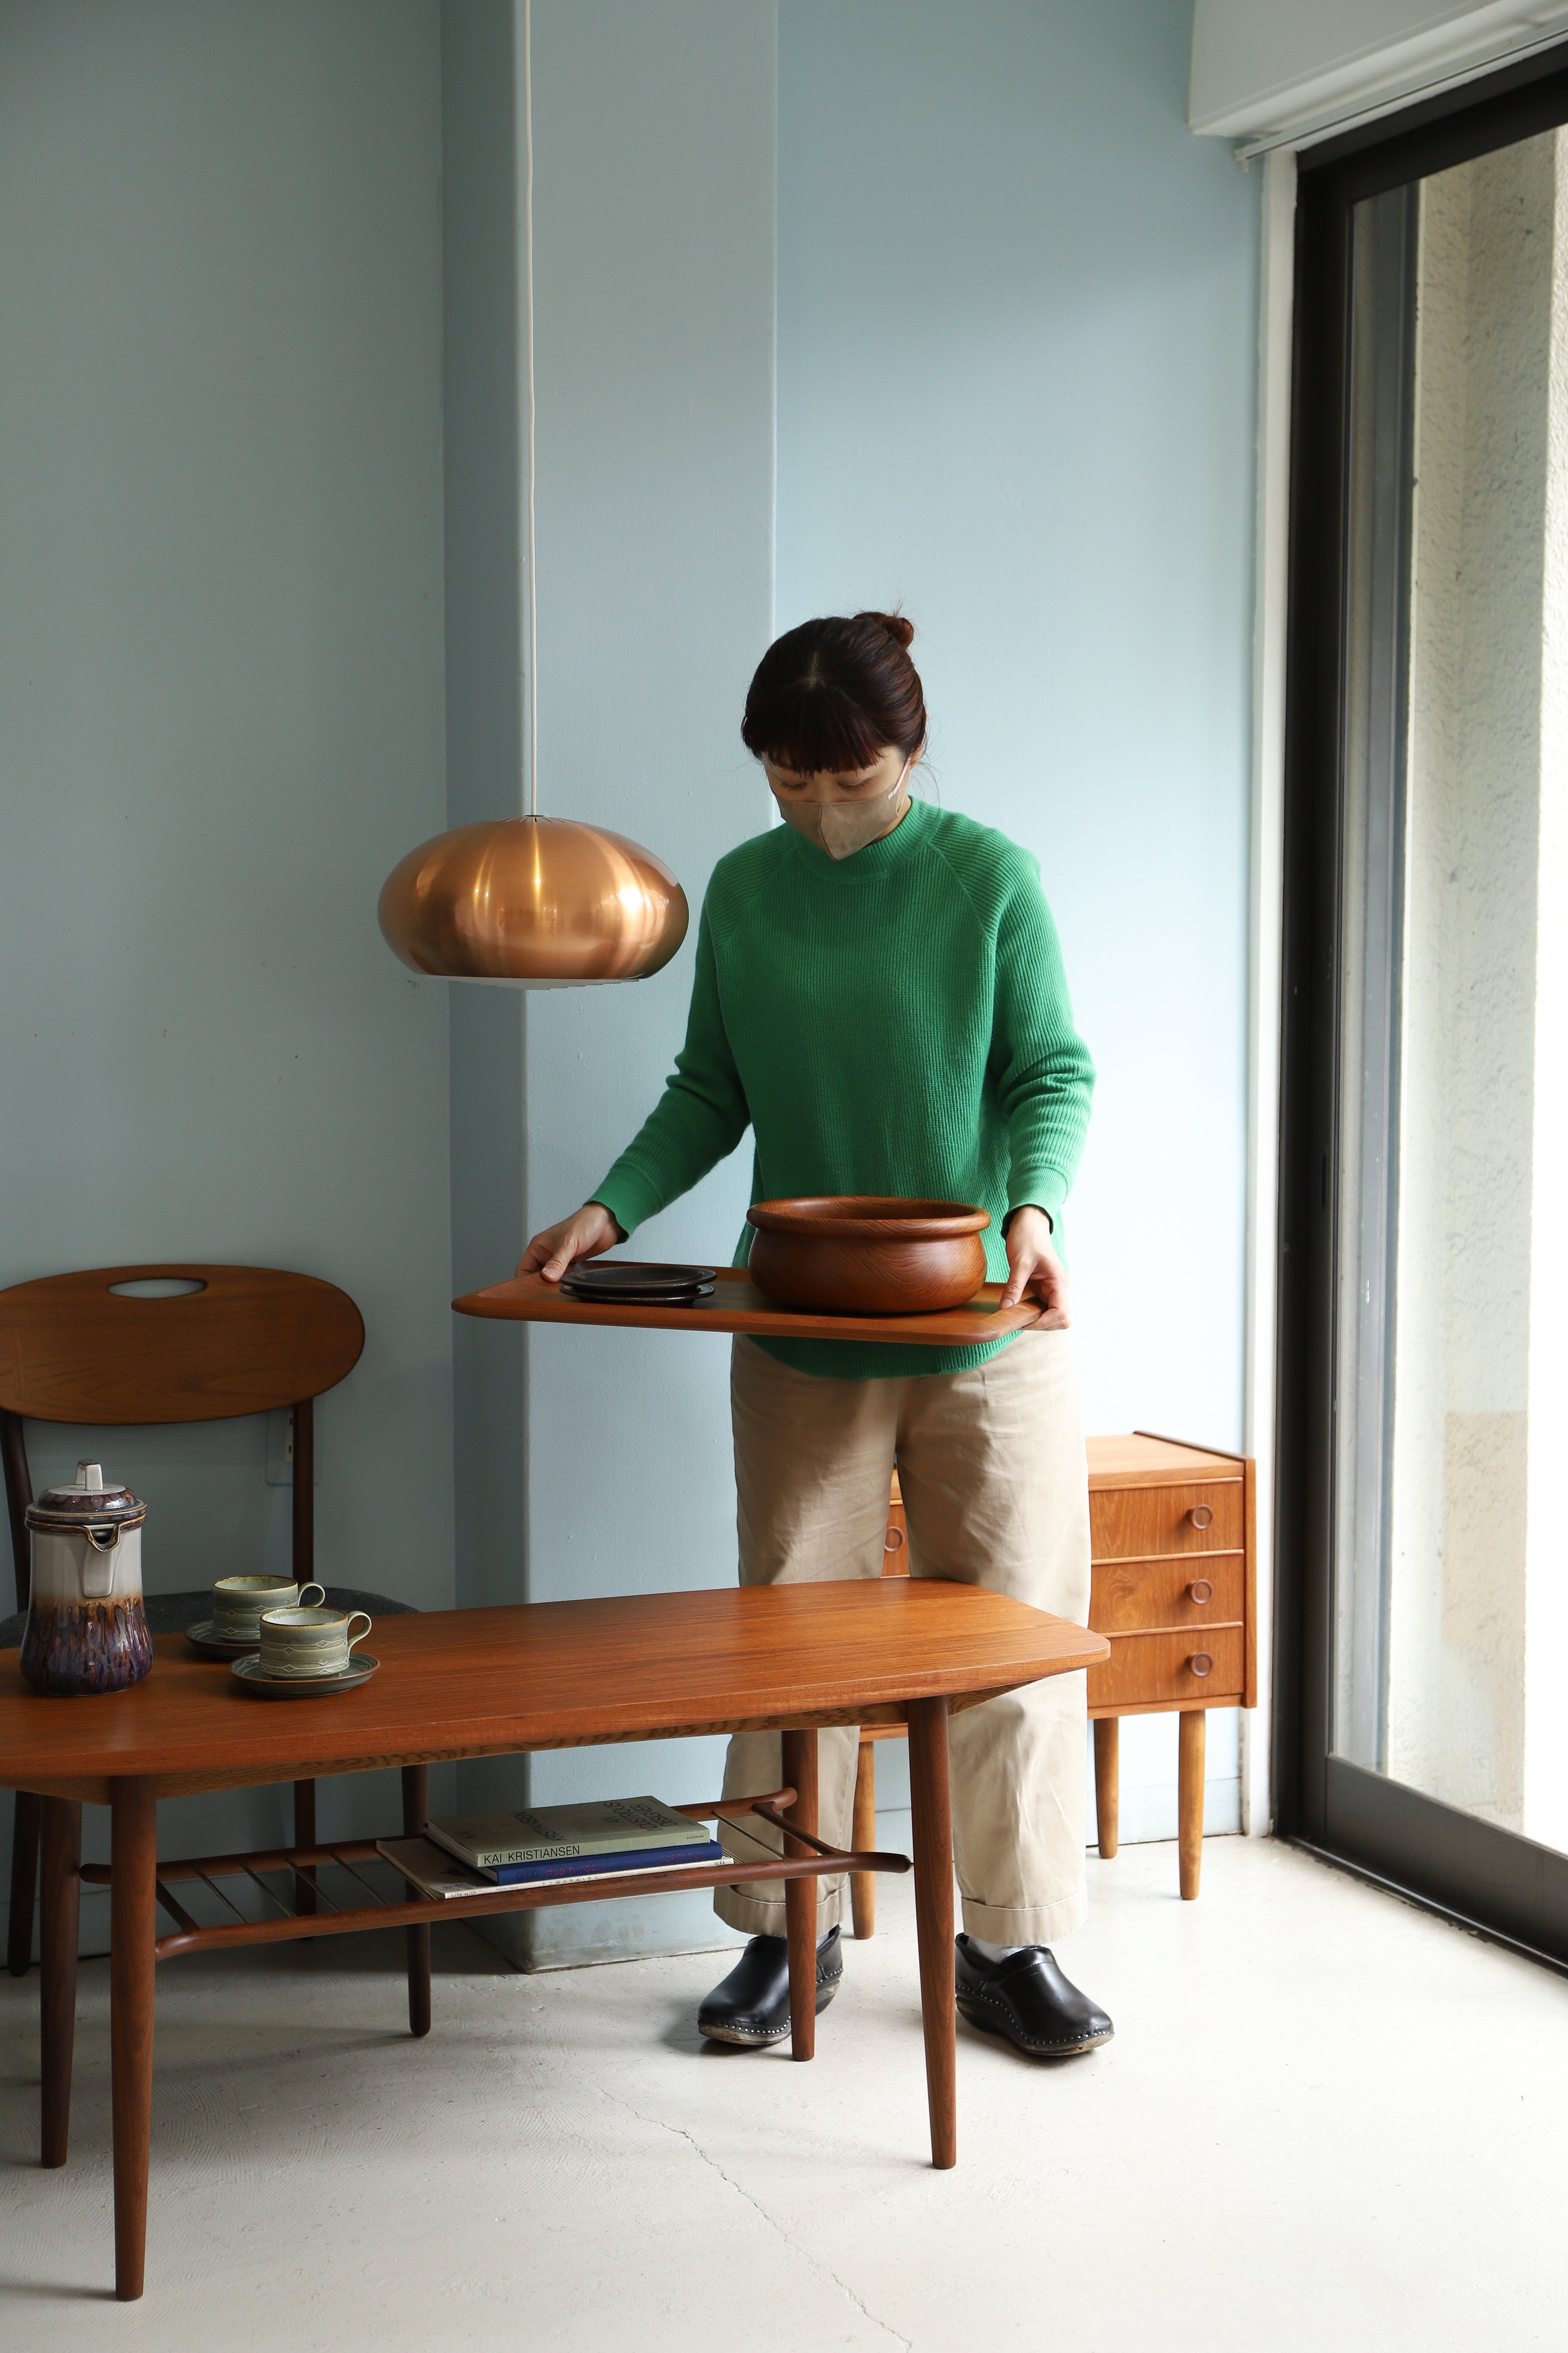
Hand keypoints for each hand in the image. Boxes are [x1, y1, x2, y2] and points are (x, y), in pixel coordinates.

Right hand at [518, 1201, 622, 1283]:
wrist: (608, 1221)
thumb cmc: (585, 1223)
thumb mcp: (569, 1242)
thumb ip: (557, 1261)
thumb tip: (547, 1277)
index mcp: (538, 1247)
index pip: (522, 1270)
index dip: (525, 1282)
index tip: (534, 1292)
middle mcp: (546, 1255)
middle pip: (535, 1278)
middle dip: (541, 1287)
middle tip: (550, 1294)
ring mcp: (559, 1261)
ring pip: (550, 1280)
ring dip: (555, 1286)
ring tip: (560, 1292)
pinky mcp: (572, 1266)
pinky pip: (564, 1279)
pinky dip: (566, 1284)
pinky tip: (571, 1287)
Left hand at [999, 1205, 1069, 1325]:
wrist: (1029, 1223)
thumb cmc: (1027, 1237)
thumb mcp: (1019, 1262)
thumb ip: (1014, 1286)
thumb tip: (1005, 1309)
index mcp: (1058, 1282)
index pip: (1061, 1313)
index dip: (1044, 1322)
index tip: (1023, 1321)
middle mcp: (1059, 1288)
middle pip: (1062, 1320)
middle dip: (1043, 1325)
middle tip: (1020, 1320)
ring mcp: (1052, 1289)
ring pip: (1053, 1316)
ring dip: (1038, 1320)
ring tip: (1017, 1314)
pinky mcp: (1043, 1289)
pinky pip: (1043, 1308)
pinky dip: (1033, 1313)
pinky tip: (1018, 1309)